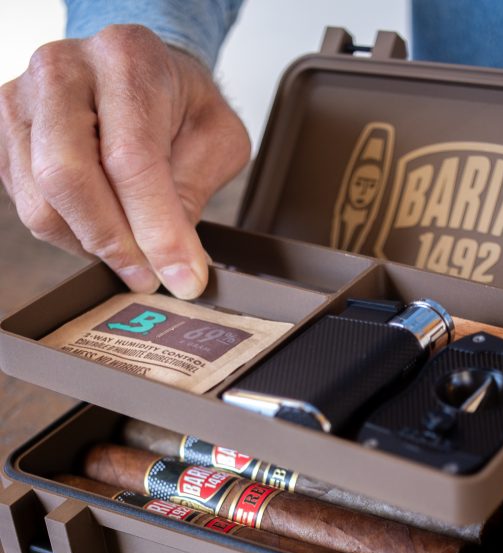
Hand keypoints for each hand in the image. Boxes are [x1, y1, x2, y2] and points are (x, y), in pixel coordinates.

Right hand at [0, 25, 250, 297]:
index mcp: (125, 59)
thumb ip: (194, 192)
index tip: (183, 278)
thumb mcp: (216, 140)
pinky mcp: (4, 137)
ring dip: (91, 245)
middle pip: (66, 176)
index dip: (157, 230)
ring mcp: (23, 102)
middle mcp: (63, 71)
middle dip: (113, 243)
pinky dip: (70, 235)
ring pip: (41, 204)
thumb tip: (173, 261)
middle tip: (148, 276)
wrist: (135, 74)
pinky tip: (104, 227)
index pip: (131, 158)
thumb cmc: (178, 105)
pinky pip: (29, 209)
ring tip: (131, 250)